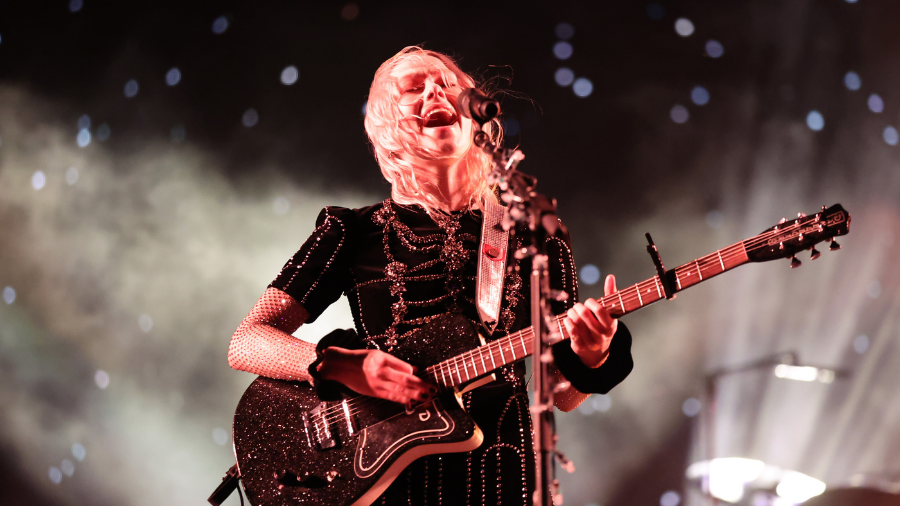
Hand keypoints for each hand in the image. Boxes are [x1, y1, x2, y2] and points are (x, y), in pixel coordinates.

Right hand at [317, 347, 435, 404]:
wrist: (341, 367)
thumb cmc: (361, 358)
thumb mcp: (379, 355)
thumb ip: (397, 363)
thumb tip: (414, 370)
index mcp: (382, 361)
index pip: (404, 370)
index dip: (417, 376)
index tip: (428, 379)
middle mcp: (380, 373)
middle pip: (405, 382)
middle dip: (420, 387)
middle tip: (433, 390)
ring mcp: (377, 385)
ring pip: (399, 392)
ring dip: (415, 396)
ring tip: (427, 397)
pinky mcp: (374, 393)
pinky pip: (391, 397)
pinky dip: (403, 400)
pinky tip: (412, 402)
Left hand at [563, 274, 617, 367]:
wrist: (598, 352)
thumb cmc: (603, 327)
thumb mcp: (610, 313)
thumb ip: (610, 295)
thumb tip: (610, 277)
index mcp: (611, 325)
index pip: (600, 310)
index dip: (591, 303)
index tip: (588, 302)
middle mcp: (601, 335)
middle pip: (585, 315)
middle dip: (579, 307)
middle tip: (578, 306)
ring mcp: (590, 342)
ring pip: (577, 322)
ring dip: (572, 313)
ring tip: (572, 311)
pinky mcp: (580, 347)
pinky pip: (571, 332)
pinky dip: (567, 322)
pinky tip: (568, 319)